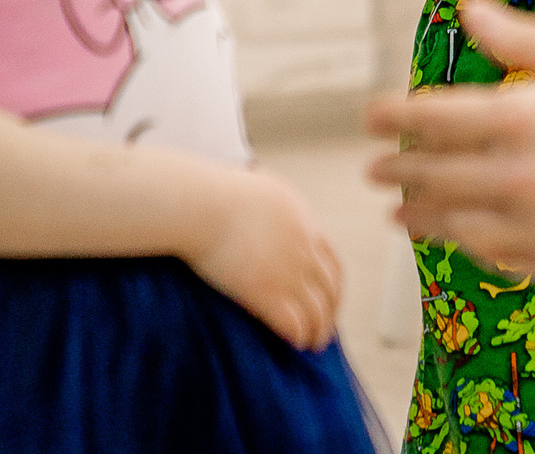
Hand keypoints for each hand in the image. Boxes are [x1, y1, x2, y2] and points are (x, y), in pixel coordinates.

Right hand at [183, 169, 342, 349]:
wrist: (201, 205)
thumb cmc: (213, 193)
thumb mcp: (257, 188)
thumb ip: (268, 205)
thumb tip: (258, 201)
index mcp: (303, 223)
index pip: (331, 260)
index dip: (333, 285)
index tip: (330, 299)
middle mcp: (303, 248)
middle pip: (330, 288)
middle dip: (330, 313)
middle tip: (324, 330)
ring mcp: (288, 271)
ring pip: (317, 311)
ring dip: (318, 332)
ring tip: (312, 346)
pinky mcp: (266, 292)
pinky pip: (294, 323)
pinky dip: (298, 336)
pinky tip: (294, 345)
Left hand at [366, 0, 534, 288]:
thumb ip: (524, 40)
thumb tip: (467, 10)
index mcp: (524, 118)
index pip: (430, 118)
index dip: (392, 117)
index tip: (370, 117)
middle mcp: (519, 178)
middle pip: (430, 177)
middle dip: (395, 171)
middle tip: (373, 169)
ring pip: (453, 227)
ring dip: (420, 217)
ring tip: (404, 213)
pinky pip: (497, 259)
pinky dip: (473, 245)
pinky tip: (469, 236)